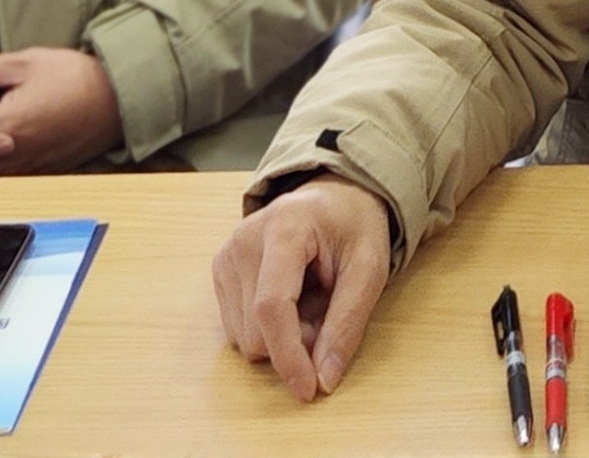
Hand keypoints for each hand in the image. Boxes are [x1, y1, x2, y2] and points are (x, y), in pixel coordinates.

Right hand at [214, 176, 396, 401]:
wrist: (330, 198)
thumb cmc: (353, 228)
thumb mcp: (369, 269)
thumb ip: (347, 323)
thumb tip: (324, 380)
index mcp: (284, 228)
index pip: (272, 306)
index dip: (288, 355)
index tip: (308, 390)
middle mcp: (243, 240)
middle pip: (255, 331)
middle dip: (295, 343)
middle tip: (327, 314)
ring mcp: (225, 256)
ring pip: (244, 337)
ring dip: (282, 337)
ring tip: (310, 300)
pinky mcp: (219, 272)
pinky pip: (238, 328)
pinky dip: (268, 329)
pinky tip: (290, 299)